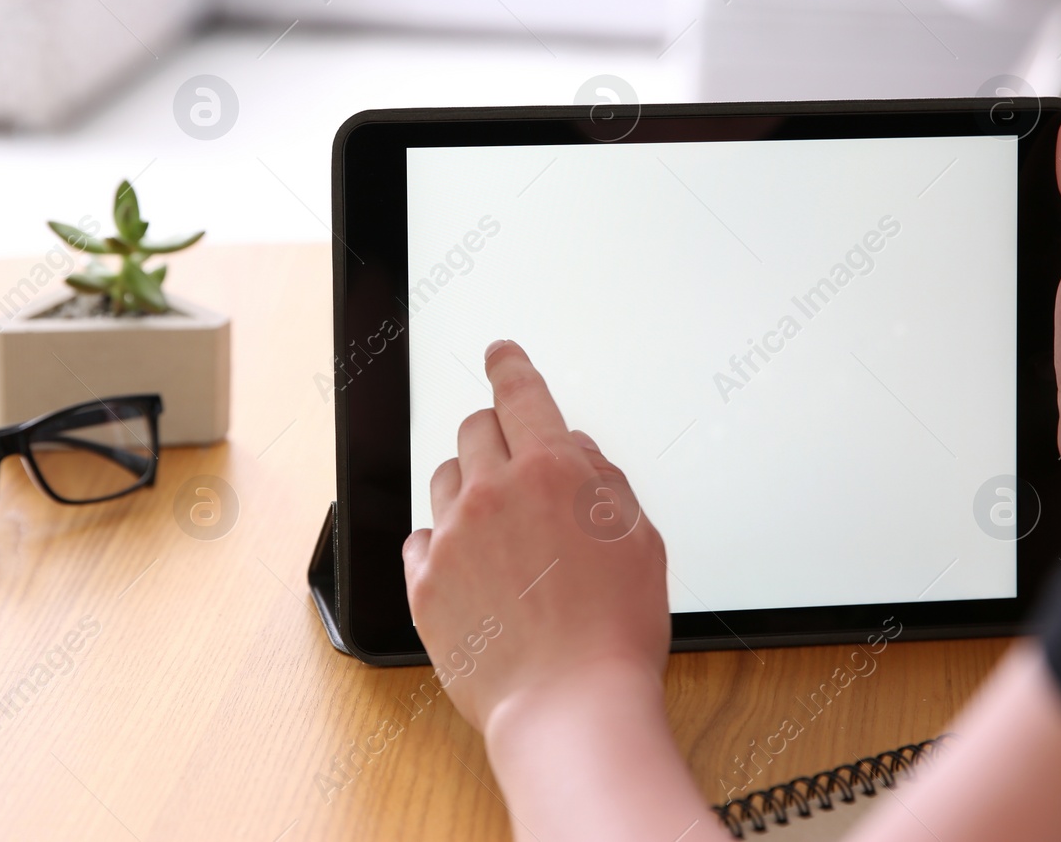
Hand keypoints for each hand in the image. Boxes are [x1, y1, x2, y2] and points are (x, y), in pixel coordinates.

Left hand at [401, 342, 725, 841]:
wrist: (569, 708)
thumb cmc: (615, 632)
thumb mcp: (639, 540)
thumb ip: (603, 480)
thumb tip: (574, 450)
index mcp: (551, 471)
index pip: (521, 392)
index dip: (510, 365)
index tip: (501, 353)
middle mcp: (492, 492)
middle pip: (475, 429)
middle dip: (497, 436)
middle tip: (518, 468)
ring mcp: (451, 536)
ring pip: (446, 479)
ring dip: (470, 488)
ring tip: (503, 534)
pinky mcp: (424, 580)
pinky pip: (422, 536)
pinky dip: (444, 541)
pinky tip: (474, 569)